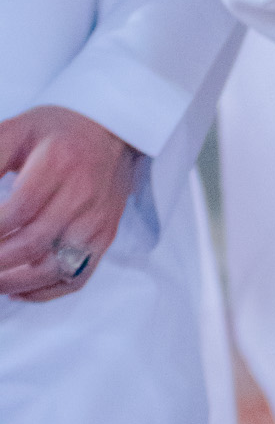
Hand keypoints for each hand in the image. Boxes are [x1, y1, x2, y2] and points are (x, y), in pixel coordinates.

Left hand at [0, 107, 138, 301]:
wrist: (111, 130)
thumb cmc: (56, 131)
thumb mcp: (16, 131)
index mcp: (58, 161)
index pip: (19, 209)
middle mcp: (83, 193)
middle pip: (33, 242)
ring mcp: (97, 219)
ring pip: (53, 268)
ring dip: (13, 281)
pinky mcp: (104, 237)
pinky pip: (75, 278)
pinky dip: (43, 292)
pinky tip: (17, 287)